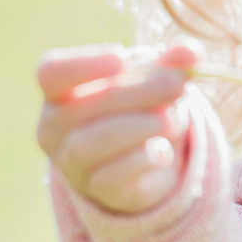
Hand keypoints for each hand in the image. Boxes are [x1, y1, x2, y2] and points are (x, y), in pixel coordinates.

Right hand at [36, 42, 198, 213]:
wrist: (150, 157)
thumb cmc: (141, 106)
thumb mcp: (156, 79)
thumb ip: (172, 64)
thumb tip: (190, 51)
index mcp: (59, 91)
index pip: (51, 73)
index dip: (83, 65)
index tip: (122, 59)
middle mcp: (54, 128)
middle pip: (81, 108)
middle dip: (134, 93)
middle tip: (176, 85)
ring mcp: (71, 163)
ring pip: (89, 145)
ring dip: (137, 127)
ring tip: (171, 120)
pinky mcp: (96, 190)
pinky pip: (110, 178)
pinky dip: (141, 160)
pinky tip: (161, 151)